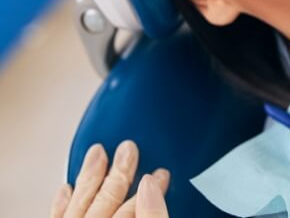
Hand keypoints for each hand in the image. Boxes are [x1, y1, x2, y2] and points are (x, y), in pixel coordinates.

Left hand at [50, 141, 170, 217]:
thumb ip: (153, 215)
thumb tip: (152, 185)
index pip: (135, 205)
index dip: (151, 187)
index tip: (161, 173)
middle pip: (107, 197)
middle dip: (119, 171)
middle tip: (128, 148)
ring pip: (81, 202)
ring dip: (90, 176)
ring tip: (96, 153)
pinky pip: (57, 217)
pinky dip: (62, 202)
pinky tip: (66, 188)